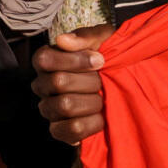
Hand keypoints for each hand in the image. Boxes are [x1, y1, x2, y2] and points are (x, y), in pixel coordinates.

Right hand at [33, 26, 113, 144]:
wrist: (125, 86)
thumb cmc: (109, 59)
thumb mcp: (105, 40)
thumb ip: (85, 37)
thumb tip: (63, 40)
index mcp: (47, 61)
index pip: (45, 59)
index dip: (75, 60)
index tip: (99, 60)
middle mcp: (42, 85)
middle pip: (58, 82)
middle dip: (90, 81)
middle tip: (103, 81)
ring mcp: (49, 109)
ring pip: (65, 105)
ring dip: (92, 102)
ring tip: (102, 99)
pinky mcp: (59, 130)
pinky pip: (71, 129)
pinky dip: (92, 124)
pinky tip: (101, 116)